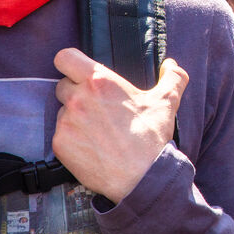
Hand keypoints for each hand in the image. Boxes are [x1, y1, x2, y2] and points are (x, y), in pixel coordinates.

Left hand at [52, 51, 187, 203]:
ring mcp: (66, 122)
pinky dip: (72, 138)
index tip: (78, 71)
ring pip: (62, 111)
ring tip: (96, 130)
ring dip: (74, 116)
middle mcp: (78, 98)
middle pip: (62, 85)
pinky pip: (60, 134)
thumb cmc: (151, 137)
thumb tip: (171, 65)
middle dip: (75, 92)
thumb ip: (172, 77)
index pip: (65, 58)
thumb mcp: (167, 101)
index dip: (70, 63)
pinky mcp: (60, 144)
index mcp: (99, 80)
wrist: (141, 176)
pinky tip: (91, 145)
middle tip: (95, 106)